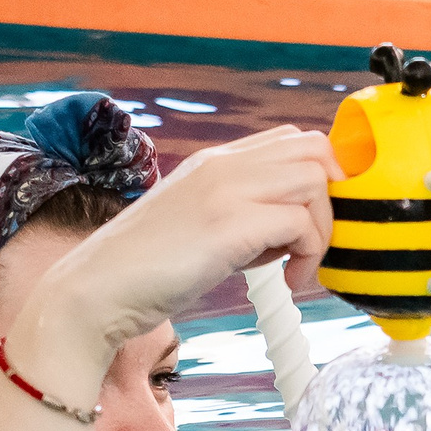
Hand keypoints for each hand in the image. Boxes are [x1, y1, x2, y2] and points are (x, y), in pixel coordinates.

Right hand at [28, 126, 341, 365]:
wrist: (97, 290)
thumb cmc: (149, 270)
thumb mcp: (204, 226)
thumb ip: (245, 214)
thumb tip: (294, 229)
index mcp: (216, 161)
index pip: (294, 140)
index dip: (322, 178)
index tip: (315, 224)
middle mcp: (223, 164)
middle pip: (317, 149)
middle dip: (333, 199)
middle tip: (315, 242)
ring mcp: (224, 189)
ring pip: (317, 181)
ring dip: (322, 230)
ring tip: (298, 265)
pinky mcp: (227, 224)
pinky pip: (300, 223)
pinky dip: (309, 256)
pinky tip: (288, 281)